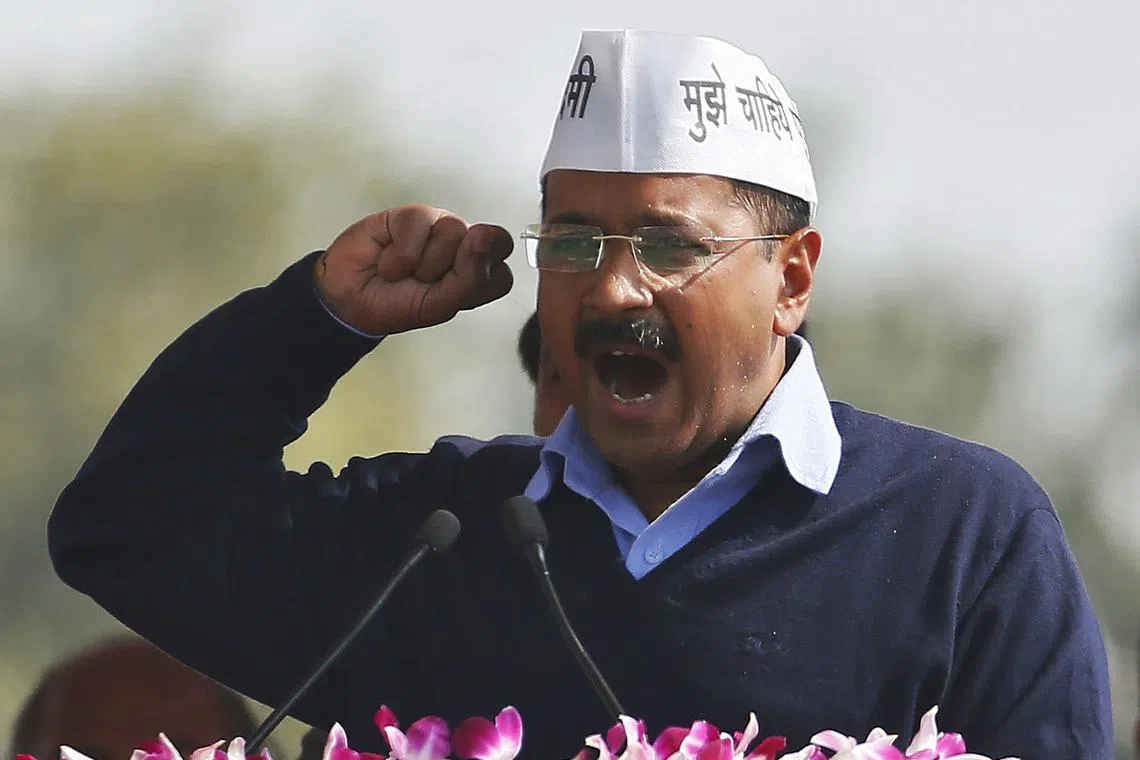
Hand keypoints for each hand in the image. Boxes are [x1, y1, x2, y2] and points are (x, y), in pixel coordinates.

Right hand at [315, 205, 513, 334]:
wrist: (350, 300)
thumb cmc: (398, 304)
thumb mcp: (439, 305)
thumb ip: (471, 277)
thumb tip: (483, 234)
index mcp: (478, 272)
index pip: (502, 272)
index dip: (477, 284)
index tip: (449, 295)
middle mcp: (464, 246)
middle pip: (488, 243)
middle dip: (455, 268)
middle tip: (428, 282)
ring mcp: (440, 226)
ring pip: (454, 231)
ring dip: (423, 263)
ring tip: (405, 272)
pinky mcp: (413, 214)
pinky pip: (420, 224)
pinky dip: (401, 252)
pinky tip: (388, 259)